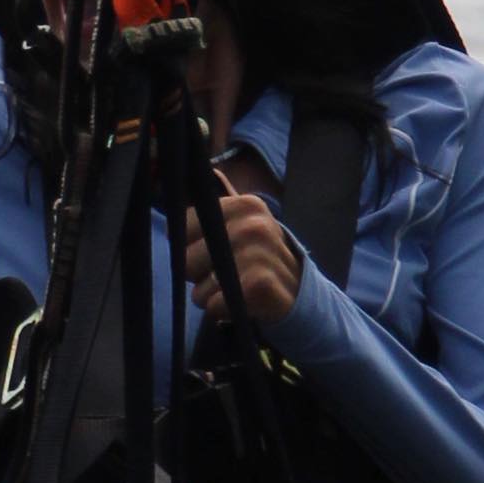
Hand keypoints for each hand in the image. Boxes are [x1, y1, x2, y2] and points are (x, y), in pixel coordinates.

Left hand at [185, 169, 302, 335]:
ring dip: (210, 296)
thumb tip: (209, 171)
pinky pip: (213, 305)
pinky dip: (221, 311)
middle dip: (198, 276)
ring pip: (198, 289)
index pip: (183, 228)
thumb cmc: (261, 258)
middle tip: (225, 274)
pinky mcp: (258, 284)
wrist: (300, 293)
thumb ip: (220, 206)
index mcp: (245, 205)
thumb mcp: (246, 224)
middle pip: (186, 261)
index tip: (210, 252)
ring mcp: (256, 254)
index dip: (188, 247)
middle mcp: (251, 225)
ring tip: (235, 288)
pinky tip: (242, 302)